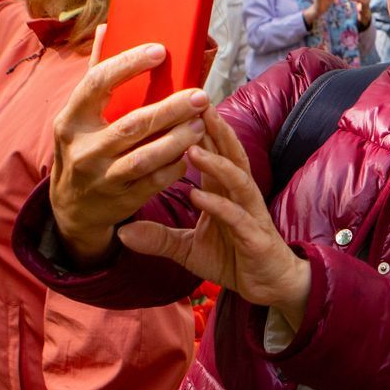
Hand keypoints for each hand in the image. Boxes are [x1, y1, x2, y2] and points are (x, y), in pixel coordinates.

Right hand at [50, 31, 211, 265]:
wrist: (71, 206)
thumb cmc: (83, 146)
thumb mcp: (80, 114)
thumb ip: (97, 72)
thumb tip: (107, 28)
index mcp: (71, 119)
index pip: (97, 83)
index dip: (128, 64)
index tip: (160, 50)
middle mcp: (82, 148)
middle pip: (132, 124)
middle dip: (170, 108)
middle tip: (201, 94)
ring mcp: (100, 177)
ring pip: (145, 157)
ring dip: (178, 138)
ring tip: (201, 122)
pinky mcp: (119, 199)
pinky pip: (154, 181)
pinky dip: (175, 166)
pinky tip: (192, 151)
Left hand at [116, 105, 310, 319]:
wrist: (269, 285)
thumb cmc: (232, 259)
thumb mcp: (186, 249)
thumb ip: (158, 238)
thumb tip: (121, 233)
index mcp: (224, 192)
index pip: (213, 152)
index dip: (198, 129)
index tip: (176, 105)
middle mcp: (240, 195)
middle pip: (230, 154)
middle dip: (213, 129)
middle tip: (193, 104)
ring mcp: (250, 214)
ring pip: (236, 179)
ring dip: (215, 162)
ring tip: (191, 147)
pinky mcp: (255, 237)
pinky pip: (236, 216)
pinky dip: (218, 204)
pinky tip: (199, 194)